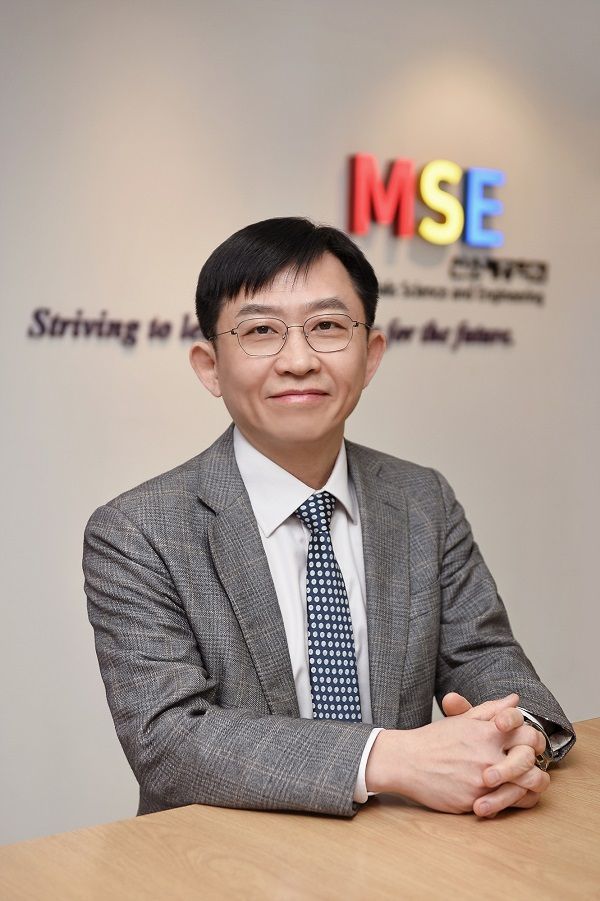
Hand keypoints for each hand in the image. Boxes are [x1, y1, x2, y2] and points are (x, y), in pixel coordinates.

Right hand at [365, 694, 546, 815]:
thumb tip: (515, 699)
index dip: (533, 738)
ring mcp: (483, 781)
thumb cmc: (434, 739)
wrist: (407, 762)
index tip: (527, 742)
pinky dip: (513, 801)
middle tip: (529, 764)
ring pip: (526, 787)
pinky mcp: (476, 801)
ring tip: (523, 783)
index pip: (528, 732)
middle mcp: (488, 755)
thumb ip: (491, 709)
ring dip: (530, 785)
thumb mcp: (463, 720)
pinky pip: (508, 805)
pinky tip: (508, 795)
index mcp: (486, 732)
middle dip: (534, 762)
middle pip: (531, 760)